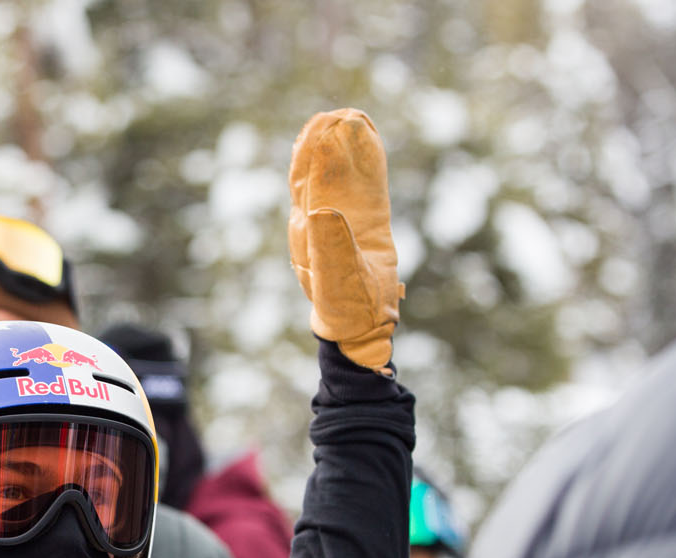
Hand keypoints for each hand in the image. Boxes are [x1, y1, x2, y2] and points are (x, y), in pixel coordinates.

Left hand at [288, 109, 402, 373]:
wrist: (358, 325)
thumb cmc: (345, 308)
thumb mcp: (337, 281)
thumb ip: (330, 248)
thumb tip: (317, 209)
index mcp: (308, 229)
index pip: (307, 182)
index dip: (315, 153)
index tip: (326, 124)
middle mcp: (319, 219)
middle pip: (317, 171)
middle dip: (325, 140)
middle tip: (337, 112)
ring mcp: (342, 217)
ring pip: (339, 172)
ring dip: (344, 143)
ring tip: (351, 114)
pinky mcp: (366, 220)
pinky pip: (365, 183)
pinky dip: (367, 159)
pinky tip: (367, 134)